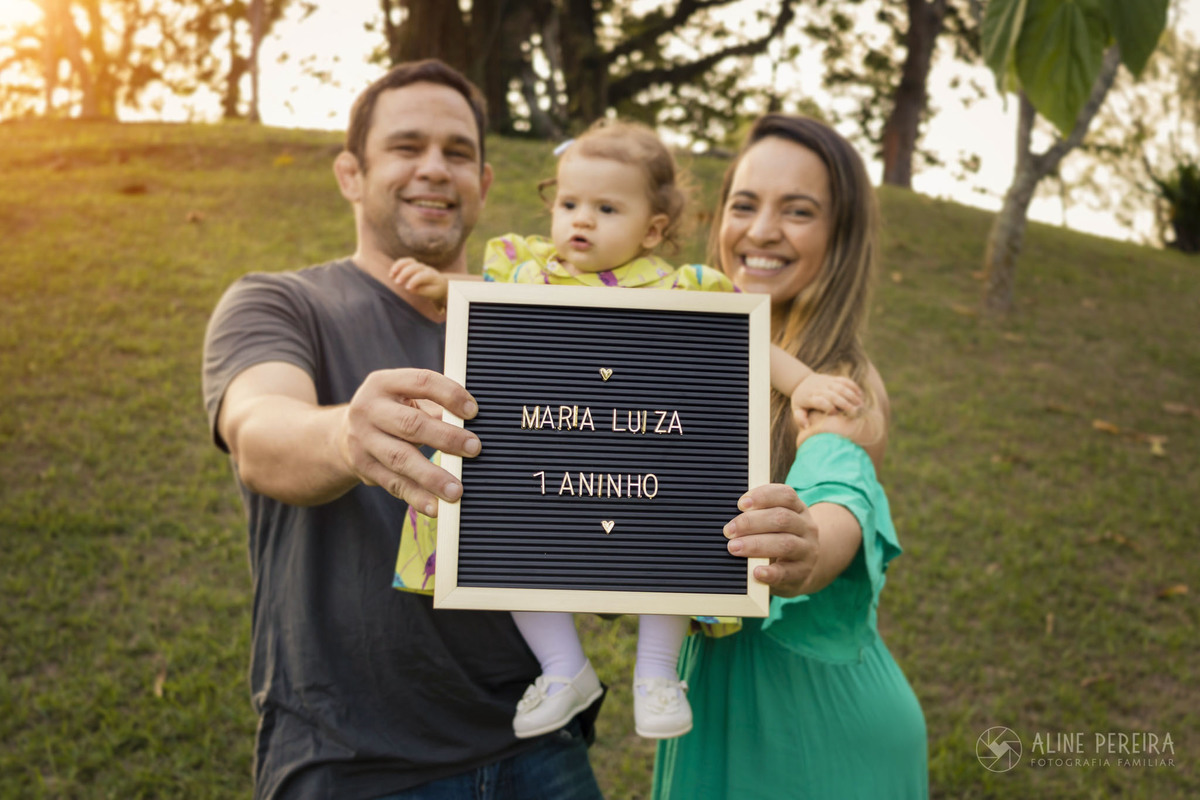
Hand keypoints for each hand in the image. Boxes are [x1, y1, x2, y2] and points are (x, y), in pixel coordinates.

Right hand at [336, 368, 480, 516]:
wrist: (345, 435)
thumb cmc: (392, 412)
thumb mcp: (406, 398)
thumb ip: (436, 406)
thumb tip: (474, 425)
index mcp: (384, 383)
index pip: (421, 382)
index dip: (450, 395)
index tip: (473, 411)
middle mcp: (368, 409)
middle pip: (410, 424)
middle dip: (446, 437)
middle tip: (474, 448)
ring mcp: (363, 440)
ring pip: (401, 459)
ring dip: (431, 476)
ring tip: (456, 490)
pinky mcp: (364, 468)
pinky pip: (394, 484)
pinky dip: (416, 497)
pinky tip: (435, 507)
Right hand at [390, 258, 449, 311]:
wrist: (441, 283)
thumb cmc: (436, 289)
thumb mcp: (432, 293)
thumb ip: (422, 291)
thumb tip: (409, 289)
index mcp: (432, 276)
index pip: (422, 275)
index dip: (414, 281)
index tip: (407, 288)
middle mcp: (425, 268)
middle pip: (414, 267)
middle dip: (404, 274)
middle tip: (397, 283)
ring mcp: (419, 265)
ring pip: (409, 261)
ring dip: (399, 266)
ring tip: (391, 276)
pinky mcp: (413, 265)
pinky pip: (404, 262)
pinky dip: (397, 265)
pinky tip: (391, 274)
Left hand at [723, 483, 817, 597]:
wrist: (803, 569)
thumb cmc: (779, 540)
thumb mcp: (775, 524)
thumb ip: (758, 516)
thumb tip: (730, 519)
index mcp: (798, 509)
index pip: (786, 495)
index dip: (763, 496)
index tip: (741, 504)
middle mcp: (806, 527)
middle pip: (782, 518)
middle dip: (751, 523)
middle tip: (729, 531)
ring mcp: (806, 551)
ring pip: (785, 544)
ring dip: (756, 545)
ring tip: (734, 548)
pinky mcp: (802, 573)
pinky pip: (787, 573)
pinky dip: (770, 572)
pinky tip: (756, 572)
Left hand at [791, 372, 862, 428]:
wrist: (802, 381)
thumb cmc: (801, 401)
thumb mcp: (797, 409)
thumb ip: (799, 418)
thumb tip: (806, 427)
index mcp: (809, 397)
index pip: (820, 401)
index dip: (828, 407)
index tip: (836, 414)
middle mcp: (818, 388)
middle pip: (833, 395)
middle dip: (845, 403)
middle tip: (855, 412)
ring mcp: (826, 382)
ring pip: (840, 387)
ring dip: (852, 395)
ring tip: (861, 405)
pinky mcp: (833, 378)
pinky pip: (844, 380)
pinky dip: (853, 386)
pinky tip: (860, 395)